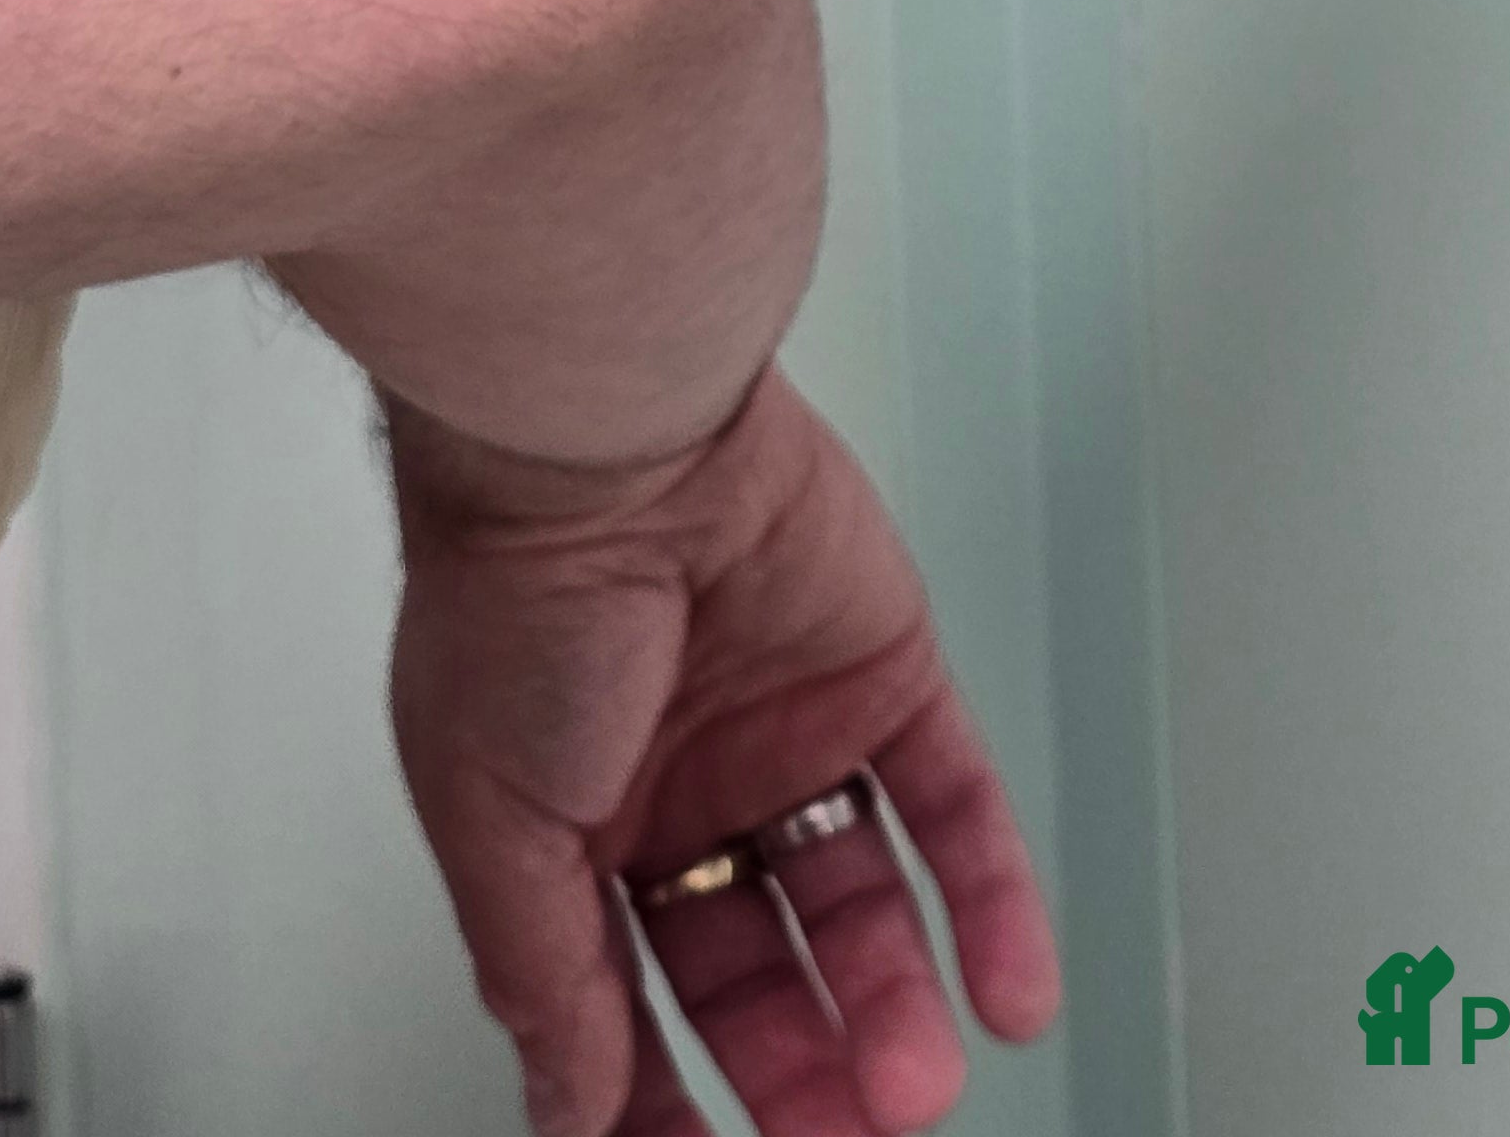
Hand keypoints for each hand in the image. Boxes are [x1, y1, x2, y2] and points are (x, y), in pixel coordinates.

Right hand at [384, 367, 1061, 1135]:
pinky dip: (995, 907)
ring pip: (859, 899)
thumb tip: (567, 1101)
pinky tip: (1012, 993)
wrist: (609, 439)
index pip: (631, 994)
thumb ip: (543, 971)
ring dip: (896, 1005)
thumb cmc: (518, 593)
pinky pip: (954, 806)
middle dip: (802, 1067)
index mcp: (571, 818)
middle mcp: (680, 778)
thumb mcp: (496, 819)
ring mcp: (786, 725)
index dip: (666, 1093)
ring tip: (920, 1084)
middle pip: (757, 962)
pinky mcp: (882, 671)